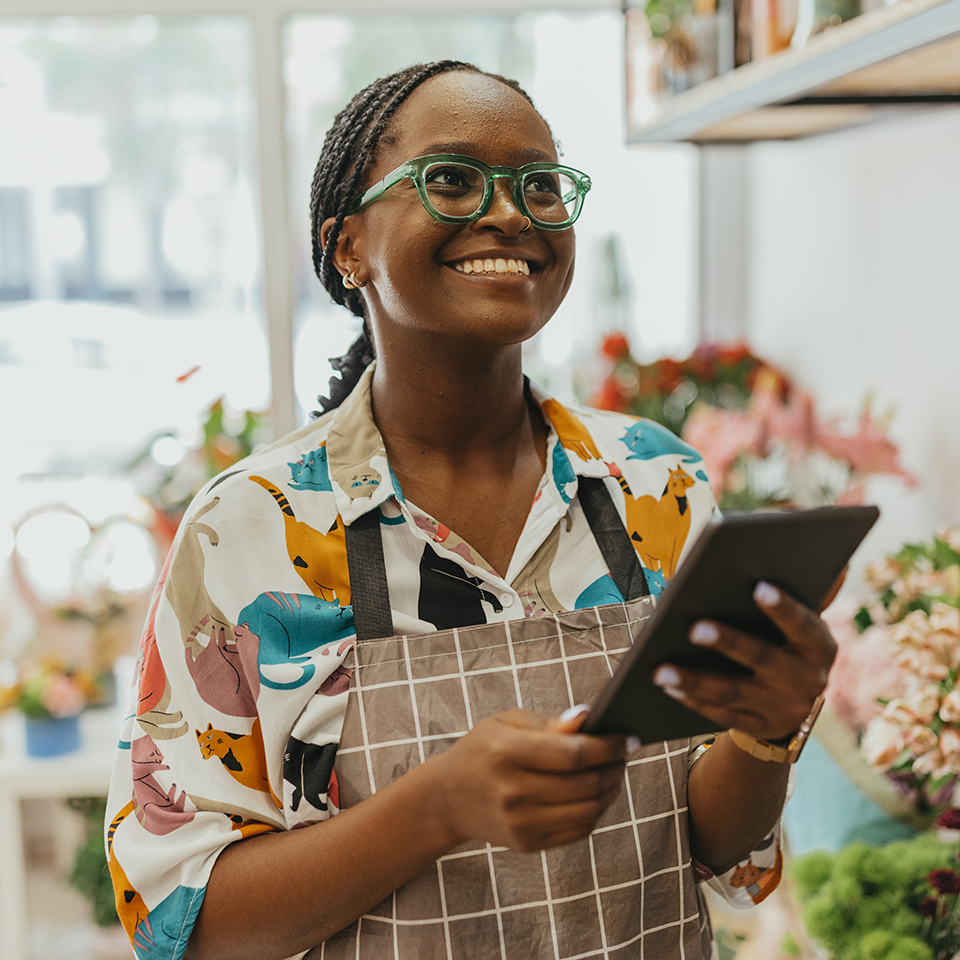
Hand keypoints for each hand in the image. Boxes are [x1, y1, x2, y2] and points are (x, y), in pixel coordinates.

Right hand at [430, 707, 626, 852]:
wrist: (447, 798)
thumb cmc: (482, 751)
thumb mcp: (506, 723)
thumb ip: (549, 723)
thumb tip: (588, 718)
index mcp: (507, 752)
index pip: (572, 753)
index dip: (607, 747)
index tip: (627, 738)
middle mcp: (513, 791)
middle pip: (586, 784)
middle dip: (615, 767)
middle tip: (624, 754)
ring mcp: (521, 822)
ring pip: (588, 809)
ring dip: (611, 790)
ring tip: (614, 772)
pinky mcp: (528, 843)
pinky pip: (579, 830)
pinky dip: (596, 810)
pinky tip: (597, 793)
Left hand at [652, 580, 837, 741]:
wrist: (796, 704)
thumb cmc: (789, 642)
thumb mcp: (803, 622)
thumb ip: (809, 592)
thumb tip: (838, 554)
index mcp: (820, 646)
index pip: (802, 624)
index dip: (782, 607)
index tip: (757, 587)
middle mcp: (807, 680)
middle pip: (763, 659)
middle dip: (728, 643)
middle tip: (693, 628)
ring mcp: (783, 708)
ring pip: (734, 693)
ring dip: (696, 681)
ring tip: (661, 669)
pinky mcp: (759, 726)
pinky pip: (722, 715)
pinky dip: (693, 700)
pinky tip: (668, 685)